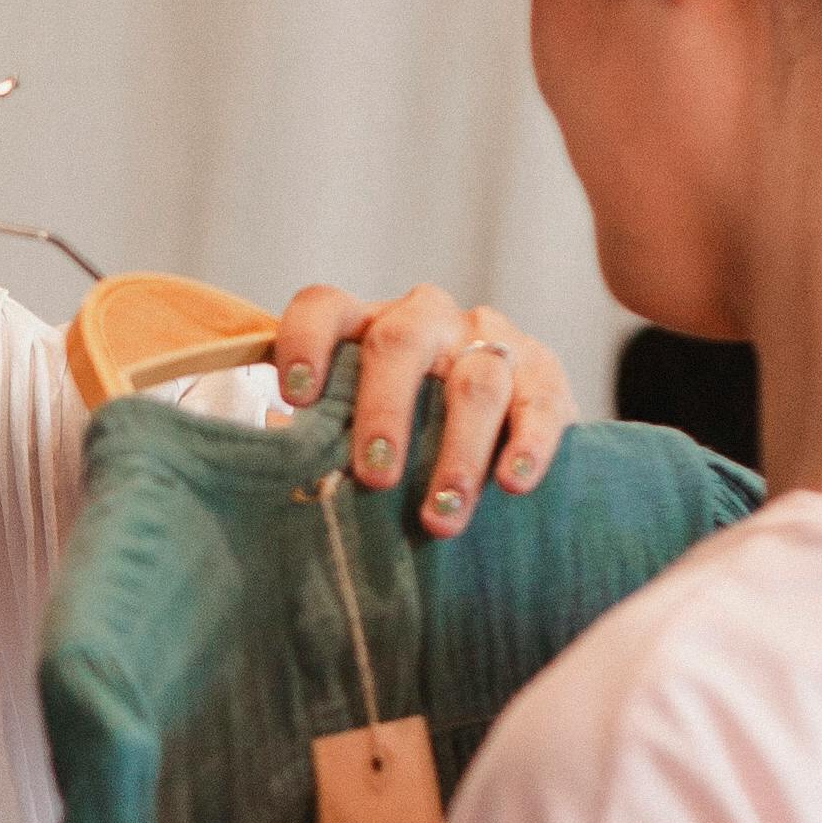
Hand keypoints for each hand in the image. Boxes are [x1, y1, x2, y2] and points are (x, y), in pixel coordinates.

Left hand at [267, 283, 574, 535]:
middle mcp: (425, 319)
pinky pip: (538, 405)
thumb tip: (278, 472)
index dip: (304, 342)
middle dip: (385, 410)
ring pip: (475, 382)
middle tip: (375, 477)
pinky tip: (511, 483)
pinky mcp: (543, 373)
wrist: (497, 429)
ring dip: (457, 453)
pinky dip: (528, 446)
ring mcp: (488, 340)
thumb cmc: (402, 435)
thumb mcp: (356, 426)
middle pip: (400, 342)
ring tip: (440, 514)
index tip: (295, 398)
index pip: (324, 307)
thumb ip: (320, 439)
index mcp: (364, 325)